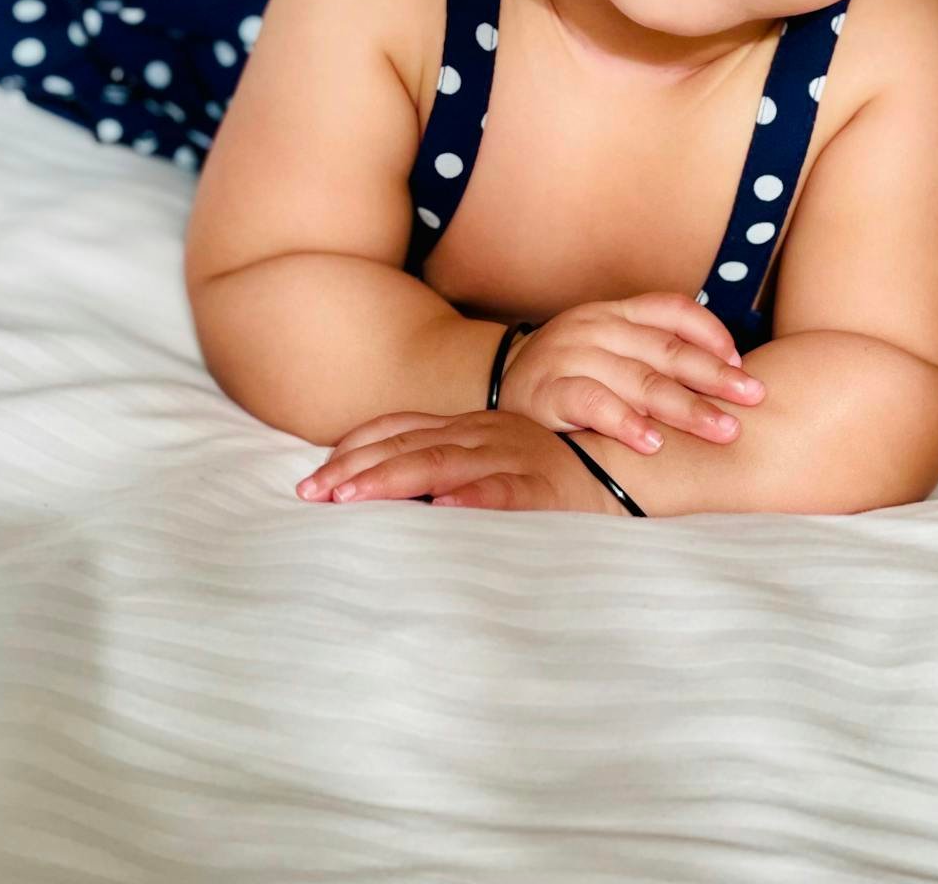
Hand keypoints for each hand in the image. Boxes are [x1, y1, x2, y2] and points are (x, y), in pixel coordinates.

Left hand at [293, 409, 631, 514]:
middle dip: (355, 470)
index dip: (353, 448)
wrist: (625, 468)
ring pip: (442, 465)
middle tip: (312, 494)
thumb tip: (391, 495)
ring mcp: (509, 456)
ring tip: (352, 498)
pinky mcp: (540, 486)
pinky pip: (502, 492)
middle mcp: (481, 435)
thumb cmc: (551, 475)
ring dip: (393, 480)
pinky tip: (442, 510)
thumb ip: (447, 469)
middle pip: (406, 448)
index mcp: (466, 428)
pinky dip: (470, 499)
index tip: (314, 475)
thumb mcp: (491, 461)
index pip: (397, 429)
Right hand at [498, 292, 766, 457]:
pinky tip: (653, 442)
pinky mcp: (548, 389)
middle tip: (753, 398)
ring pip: (639, 379)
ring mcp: (570, 355)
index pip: (671, 310)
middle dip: (715, 376)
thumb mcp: (608, 350)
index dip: (711, 333)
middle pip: (666, 349)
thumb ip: (652, 355)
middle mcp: (595, 327)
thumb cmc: (570, 375)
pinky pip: (593, 402)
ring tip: (721, 428)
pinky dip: (626, 422)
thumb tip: (728, 372)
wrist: (500, 386)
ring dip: (685, 407)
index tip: (742, 362)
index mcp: (614, 313)